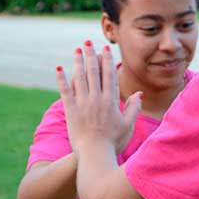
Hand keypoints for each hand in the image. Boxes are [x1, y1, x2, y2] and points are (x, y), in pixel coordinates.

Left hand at [56, 41, 141, 155]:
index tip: (105, 49)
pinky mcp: (71, 111)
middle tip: (88, 43)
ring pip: (80, 78)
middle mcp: (96, 99)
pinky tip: (60, 69)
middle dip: (91, 56)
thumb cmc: (114, 142)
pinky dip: (62, 79)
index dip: (107, 61)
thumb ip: (133, 107)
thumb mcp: (128, 125)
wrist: (94, 155)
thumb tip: (139, 93)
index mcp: (111, 101)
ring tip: (76, 50)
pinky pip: (65, 91)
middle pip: (94, 73)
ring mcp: (83, 104)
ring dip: (78, 62)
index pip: (109, 76)